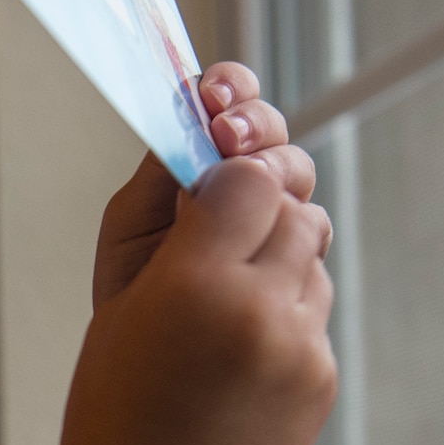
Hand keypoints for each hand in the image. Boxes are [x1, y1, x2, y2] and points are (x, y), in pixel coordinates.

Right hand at [57, 154, 336, 444]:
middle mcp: (258, 309)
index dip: (229, 178)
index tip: (207, 197)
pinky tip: (239, 364)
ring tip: (225, 313)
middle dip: (261, 213)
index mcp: (191, 283)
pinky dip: (285, 321)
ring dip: (279, 264)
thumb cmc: (112, 419)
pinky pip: (315, 317)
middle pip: (293, 207)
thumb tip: (211, 162)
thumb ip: (170, 231)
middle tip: (220, 244)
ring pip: (313, 258)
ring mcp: (299, 349)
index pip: (248, 176)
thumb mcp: (119, 310)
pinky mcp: (322, 382)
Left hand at [94, 62, 316, 309]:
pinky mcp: (297, 257)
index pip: (228, 100)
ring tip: (250, 184)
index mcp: (200, 158)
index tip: (214, 98)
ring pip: (295, 173)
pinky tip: (272, 235)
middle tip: (228, 137)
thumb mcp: (132, 219)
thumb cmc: (135, 283)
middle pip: (270, 129)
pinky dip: (295, 226)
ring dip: (276, 171)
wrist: (148, 356)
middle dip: (254, 124)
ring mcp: (272, 217)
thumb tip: (194, 116)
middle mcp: (242, 180)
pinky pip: (311, 229)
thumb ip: (164, 168)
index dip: (230, 88)